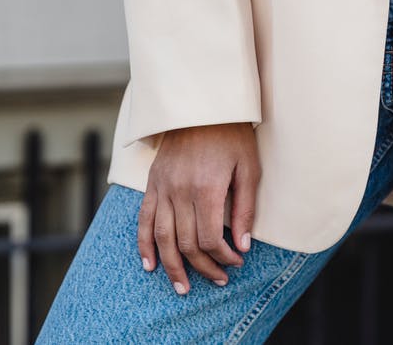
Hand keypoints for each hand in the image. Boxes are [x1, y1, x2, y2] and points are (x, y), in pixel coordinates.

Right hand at [137, 122, 260, 294]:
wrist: (202, 105)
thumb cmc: (232, 136)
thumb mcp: (249, 169)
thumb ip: (245, 209)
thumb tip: (243, 246)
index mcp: (206, 188)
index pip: (210, 239)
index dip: (223, 257)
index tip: (236, 263)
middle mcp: (179, 191)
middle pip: (186, 243)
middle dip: (204, 267)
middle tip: (219, 280)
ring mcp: (162, 187)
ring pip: (162, 238)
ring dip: (172, 267)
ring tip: (183, 288)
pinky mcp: (152, 183)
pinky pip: (144, 220)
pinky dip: (145, 245)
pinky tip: (151, 265)